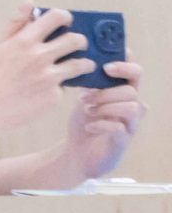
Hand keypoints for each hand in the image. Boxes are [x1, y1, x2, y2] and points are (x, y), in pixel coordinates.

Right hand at [0, 0, 94, 146]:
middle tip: (76, 45)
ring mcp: (48, 77)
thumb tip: (30, 1)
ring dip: (84, 63)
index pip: (56, 18)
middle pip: (76, 40)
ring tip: (79, 66)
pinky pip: (67, 87)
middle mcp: (39, 56)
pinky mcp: (54, 96)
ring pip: (82, 64)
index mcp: (24, 40)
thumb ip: (15, 22)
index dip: (65, 18)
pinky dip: (63, 86)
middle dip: (80, 41)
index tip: (65, 23)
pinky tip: (53, 88)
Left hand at [62, 60, 144, 180]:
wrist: (77, 152)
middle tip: (85, 97)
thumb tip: (82, 60)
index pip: (135, 73)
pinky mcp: (123, 141)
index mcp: (122, 92)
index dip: (126, 66)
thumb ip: (90, 81)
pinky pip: (121, 128)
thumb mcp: (84, 96)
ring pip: (132, 107)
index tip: (107, 67)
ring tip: (87, 111)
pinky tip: (89, 126)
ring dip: (106, 107)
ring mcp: (130, 124)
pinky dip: (102, 124)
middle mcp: (131, 106)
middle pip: (131, 90)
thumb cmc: (83, 121)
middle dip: (106, 92)